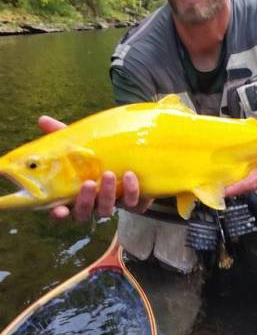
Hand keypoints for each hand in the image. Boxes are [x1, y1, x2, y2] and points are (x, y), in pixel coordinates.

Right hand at [38, 115, 152, 221]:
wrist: (134, 156)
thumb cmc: (99, 154)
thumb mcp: (81, 143)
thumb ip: (62, 135)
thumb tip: (43, 120)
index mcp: (74, 194)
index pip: (61, 212)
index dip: (58, 215)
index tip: (59, 211)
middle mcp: (91, 204)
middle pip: (83, 213)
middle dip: (85, 201)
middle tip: (89, 183)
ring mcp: (112, 204)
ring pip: (105, 210)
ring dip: (107, 194)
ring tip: (109, 174)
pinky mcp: (133, 202)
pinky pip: (132, 204)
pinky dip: (130, 191)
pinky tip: (129, 175)